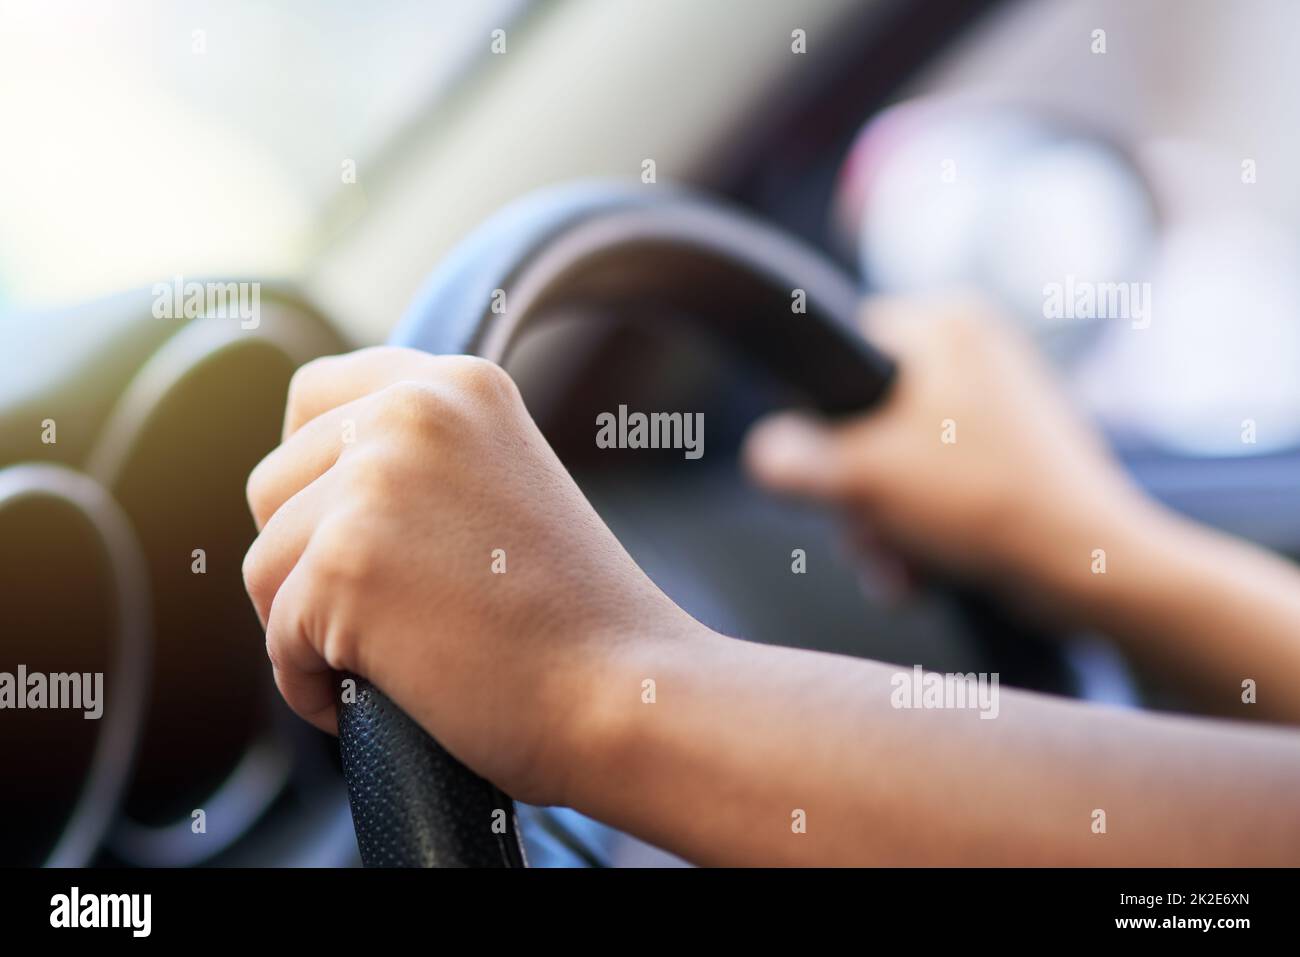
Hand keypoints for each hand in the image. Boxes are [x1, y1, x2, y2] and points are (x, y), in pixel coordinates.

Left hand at [241, 347, 697, 804]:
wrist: (626, 693)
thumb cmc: (574, 619)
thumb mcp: (505, 486)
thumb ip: (424, 461)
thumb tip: (310, 486)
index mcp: (457, 385)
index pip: (315, 396)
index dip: (311, 473)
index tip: (346, 531)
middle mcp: (411, 411)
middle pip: (273, 485)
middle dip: (304, 559)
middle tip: (379, 615)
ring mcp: (375, 483)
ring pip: (265, 565)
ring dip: (306, 626)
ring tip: (388, 661)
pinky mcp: (345, 564)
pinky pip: (277, 638)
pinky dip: (311, 684)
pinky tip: (374, 700)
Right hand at [742, 294, 1152, 598]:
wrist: (1090, 569)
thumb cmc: (984, 505)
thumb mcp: (864, 478)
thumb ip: (796, 461)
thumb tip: (763, 454)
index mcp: (946, 323)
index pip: (840, 357)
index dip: (820, 424)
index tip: (829, 475)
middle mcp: (976, 349)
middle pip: (865, 422)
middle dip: (857, 496)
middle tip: (865, 537)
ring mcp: (998, 404)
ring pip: (898, 462)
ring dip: (884, 525)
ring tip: (897, 566)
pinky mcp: (1013, 455)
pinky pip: (939, 484)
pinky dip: (922, 529)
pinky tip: (920, 574)